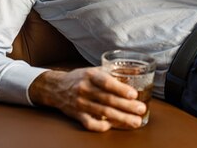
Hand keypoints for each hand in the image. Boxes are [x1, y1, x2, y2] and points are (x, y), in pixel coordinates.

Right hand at [28, 67, 146, 131]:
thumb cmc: (80, 78)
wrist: (56, 87)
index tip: (133, 94)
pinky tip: (112, 126)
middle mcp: (84, 89)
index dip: (120, 89)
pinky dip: (101, 126)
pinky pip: (90, 123)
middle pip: (108, 99)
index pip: (106, 82)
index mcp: (90, 75)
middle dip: (126, 106)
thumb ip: (111, 72)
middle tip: (141, 110)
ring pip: (103, 113)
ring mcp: (80, 103)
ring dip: (121, 118)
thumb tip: (135, 72)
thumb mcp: (93, 70)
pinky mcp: (77, 115)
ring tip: (135, 121)